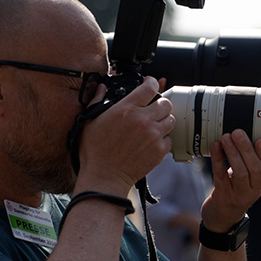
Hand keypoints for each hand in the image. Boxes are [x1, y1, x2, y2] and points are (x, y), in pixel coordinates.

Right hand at [77, 76, 175, 194]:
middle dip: (159, 103)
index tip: (149, 85)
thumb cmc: (94, 151)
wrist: (104, 177)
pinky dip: (163, 139)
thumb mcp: (90, 121)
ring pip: (170, 119)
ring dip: (163, 120)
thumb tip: (101, 87)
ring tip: (152, 126)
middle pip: (166, 102)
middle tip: (152, 109)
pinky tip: (151, 141)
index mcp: (126, 109)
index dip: (151, 83)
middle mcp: (143, 120)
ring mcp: (153, 136)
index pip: (149, 87)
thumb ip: (97, 100)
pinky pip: (169, 139)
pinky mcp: (159, 151)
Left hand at [200, 129, 260, 232]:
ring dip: (233, 153)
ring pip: (240, 172)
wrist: (223, 216)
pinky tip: (216, 148)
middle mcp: (254, 189)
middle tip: (238, 133)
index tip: (260, 139)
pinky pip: (221, 175)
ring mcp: (239, 194)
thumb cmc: (236, 190)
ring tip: (226, 138)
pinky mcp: (224, 195)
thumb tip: (244, 134)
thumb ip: (250, 161)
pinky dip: (218, 160)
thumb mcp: (249, 178)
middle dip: (246, 148)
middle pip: (254, 168)